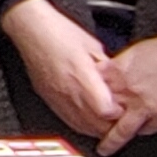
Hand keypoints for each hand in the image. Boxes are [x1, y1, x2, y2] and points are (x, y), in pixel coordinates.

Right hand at [0, 0, 119, 140]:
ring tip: (106, 119)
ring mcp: (57, 98)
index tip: (124, 106)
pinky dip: (82, 124)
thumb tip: (118, 80)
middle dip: (111, 123)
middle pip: (95, 124)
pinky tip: (89, 119)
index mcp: (82, 75)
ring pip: (82, 126)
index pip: (104, 110)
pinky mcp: (49, 99)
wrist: (31, 29)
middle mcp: (69, 91)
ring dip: (97, 127)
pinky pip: (69, 121)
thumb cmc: (60, 32)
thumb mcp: (93, 45)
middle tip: (120, 115)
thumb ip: (106, 67)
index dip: (118, 111)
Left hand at [96, 28, 156, 155]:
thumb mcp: (132, 53)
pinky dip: (140, 132)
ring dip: (110, 142)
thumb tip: (104, 79)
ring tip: (103, 150)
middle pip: (103, 115)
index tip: (81, 109)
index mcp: (117, 72)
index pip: (92, 92)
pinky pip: (146, 131)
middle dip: (94, 125)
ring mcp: (144, 106)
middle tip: (88, 134)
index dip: (86, 102)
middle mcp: (127, 91)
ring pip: (120, 131)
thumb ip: (116, 69)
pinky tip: (136, 135)